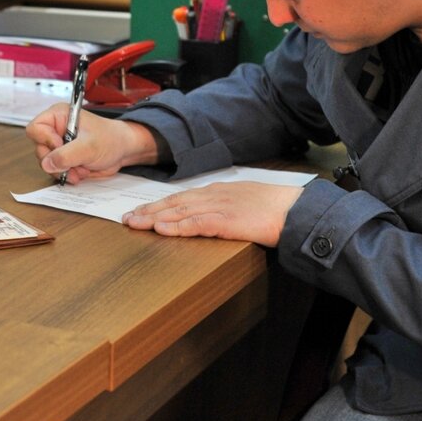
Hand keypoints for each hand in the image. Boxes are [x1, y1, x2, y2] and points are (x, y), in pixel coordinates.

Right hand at [25, 105, 159, 183]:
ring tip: (80, 170)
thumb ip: (67, 154)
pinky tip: (81, 172)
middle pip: (39, 149)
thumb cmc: (110, 139)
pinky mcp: (64, 159)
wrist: (123, 151)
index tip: (60, 147)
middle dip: (56, 162)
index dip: (45, 140)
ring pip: (46, 163)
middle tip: (72, 165)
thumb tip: (47, 163)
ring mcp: (59, 146)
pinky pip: (56, 171)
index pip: (36, 128)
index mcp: (58, 116)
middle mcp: (55, 130)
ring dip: (63, 171)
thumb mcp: (89, 146)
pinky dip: (67, 175)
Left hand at [121, 181, 303, 244]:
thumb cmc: (274, 209)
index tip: (141, 210)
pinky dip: (176, 226)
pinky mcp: (226, 220)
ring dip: (154, 218)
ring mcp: (219, 207)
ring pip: (179, 211)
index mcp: (218, 191)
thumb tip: (211, 218)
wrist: (295, 210)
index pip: (181, 197)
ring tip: (135, 224)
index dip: (159, 204)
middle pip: (174, 202)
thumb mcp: (244, 204)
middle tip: (127, 218)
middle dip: (148, 210)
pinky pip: (195, 223)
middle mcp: (214, 196)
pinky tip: (161, 228)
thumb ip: (225, 209)